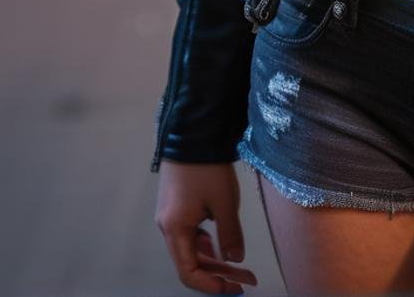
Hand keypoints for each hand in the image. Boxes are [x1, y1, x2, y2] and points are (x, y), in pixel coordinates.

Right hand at [155, 161, 258, 294]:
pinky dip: (207, 243)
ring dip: (215, 259)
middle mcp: (167, 226)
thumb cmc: (207, 167)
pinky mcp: (176, 204)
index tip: (233, 288)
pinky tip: (222, 243)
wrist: (193, 131)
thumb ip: (230, 235)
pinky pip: (190, 233)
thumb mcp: (225, 202)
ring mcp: (170, 215)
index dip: (210, 285)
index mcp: (175, 229)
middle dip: (219, 273)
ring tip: (240, 264)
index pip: (188, 272)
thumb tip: (235, 260)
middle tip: (246, 279)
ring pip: (191, 248)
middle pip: (191, 261)